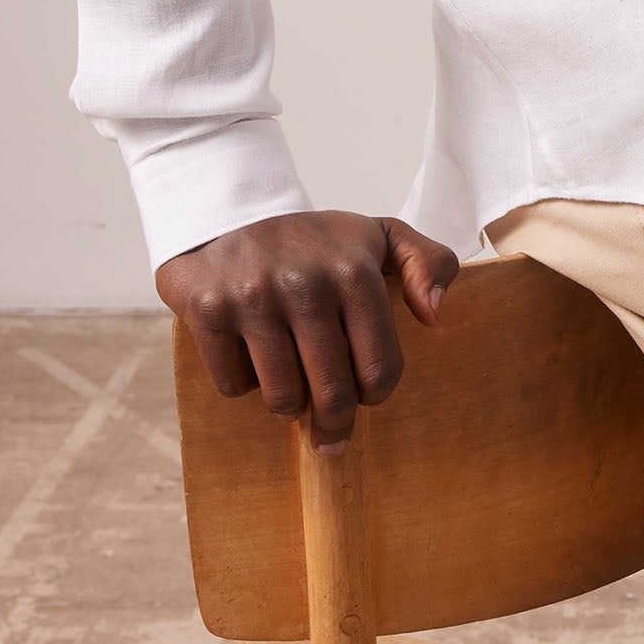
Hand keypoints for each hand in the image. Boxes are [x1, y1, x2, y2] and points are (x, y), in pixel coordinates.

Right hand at [156, 210, 456, 455]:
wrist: (226, 214)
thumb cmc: (313, 240)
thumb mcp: (379, 236)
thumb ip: (428, 262)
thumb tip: (435, 314)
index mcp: (354, 270)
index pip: (380, 367)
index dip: (376, 394)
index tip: (366, 395)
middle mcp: (305, 283)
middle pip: (333, 393)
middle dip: (335, 422)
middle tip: (331, 428)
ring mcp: (254, 297)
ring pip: (282, 397)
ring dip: (289, 404)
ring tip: (292, 390)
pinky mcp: (208, 310)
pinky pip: (234, 385)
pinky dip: (244, 383)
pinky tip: (251, 356)